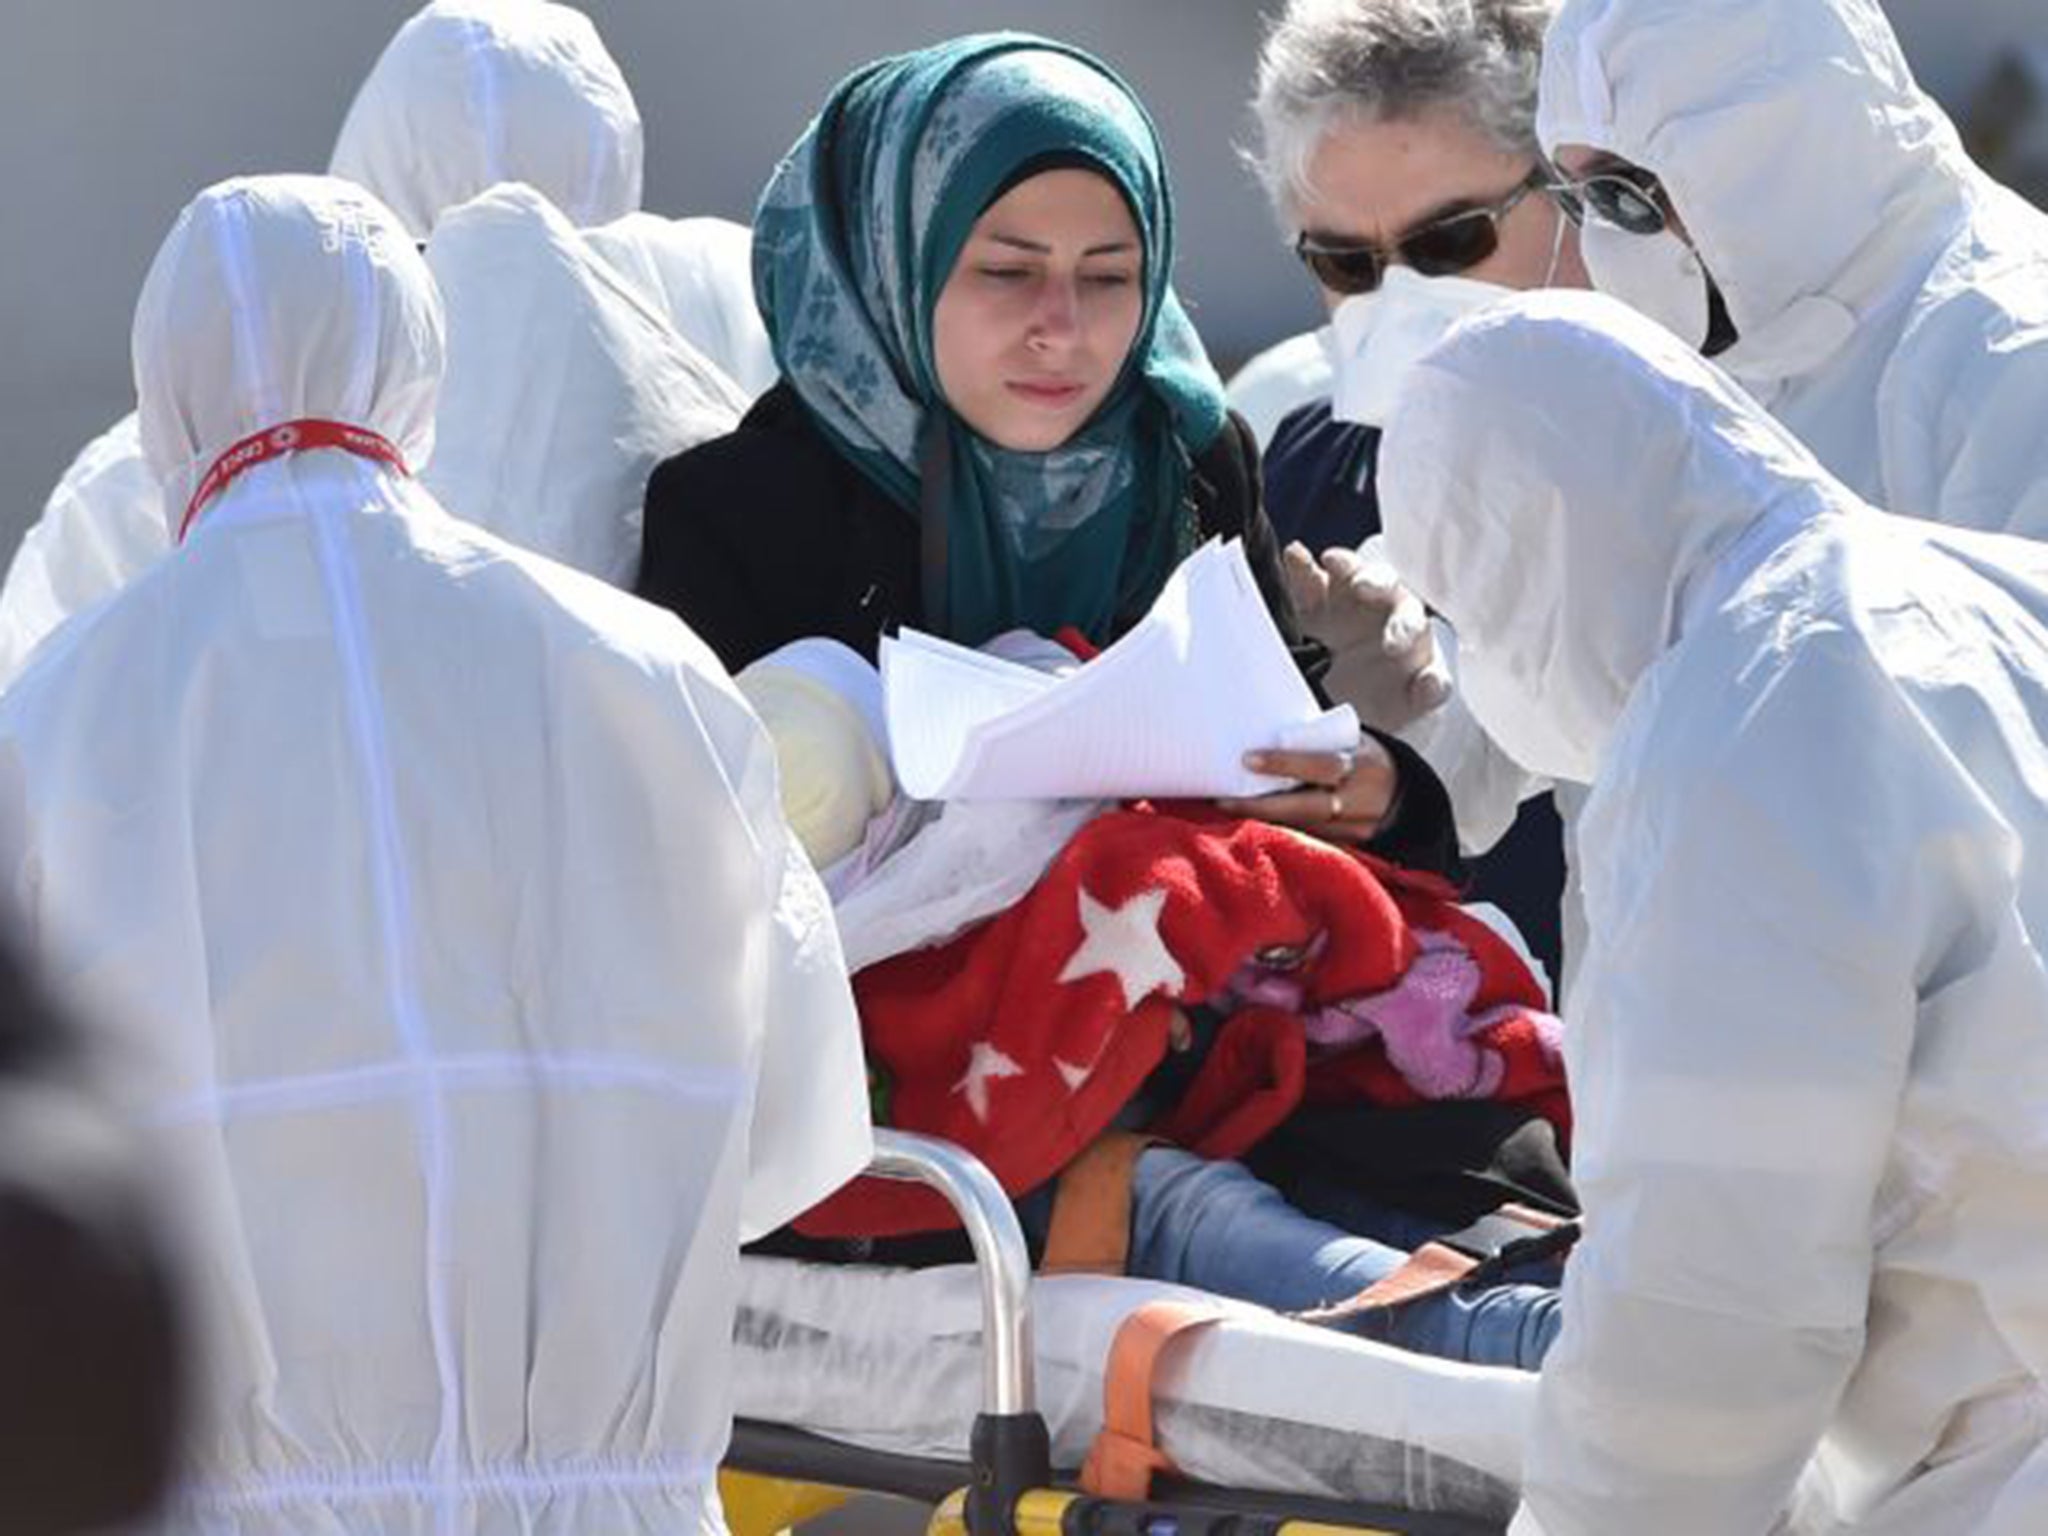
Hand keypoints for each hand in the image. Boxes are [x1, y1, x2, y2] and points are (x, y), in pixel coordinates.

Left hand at [1217, 741, 1399, 844]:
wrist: (1406, 796)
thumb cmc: (1366, 759)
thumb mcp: (1355, 742)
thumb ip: (1320, 740)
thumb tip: (1268, 725)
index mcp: (1362, 766)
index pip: (1321, 765)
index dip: (1284, 763)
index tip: (1247, 759)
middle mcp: (1359, 802)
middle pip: (1306, 808)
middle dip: (1261, 806)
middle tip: (1223, 800)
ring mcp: (1355, 830)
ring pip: (1303, 829)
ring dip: (1264, 821)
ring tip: (1227, 810)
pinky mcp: (1350, 848)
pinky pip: (1310, 841)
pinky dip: (1282, 834)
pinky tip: (1251, 827)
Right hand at [1283, 541, 1450, 733]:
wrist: (1348, 699)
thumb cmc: (1387, 698)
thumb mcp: (1406, 704)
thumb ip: (1425, 694)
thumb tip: (1432, 684)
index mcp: (1412, 636)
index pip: (1414, 623)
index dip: (1405, 627)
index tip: (1392, 643)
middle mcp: (1388, 611)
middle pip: (1386, 584)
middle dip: (1377, 582)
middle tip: (1363, 587)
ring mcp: (1354, 603)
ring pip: (1353, 574)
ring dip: (1345, 565)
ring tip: (1332, 561)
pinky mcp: (1318, 604)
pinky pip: (1312, 581)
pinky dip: (1303, 568)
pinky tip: (1296, 556)